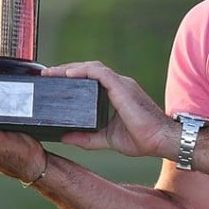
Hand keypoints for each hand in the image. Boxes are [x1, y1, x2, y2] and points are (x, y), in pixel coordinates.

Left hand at [42, 61, 174, 158]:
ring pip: (92, 68)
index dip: (72, 77)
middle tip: (46, 75)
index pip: (91, 78)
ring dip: (70, 68)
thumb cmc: (142, 138)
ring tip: (52, 73)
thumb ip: (87, 138)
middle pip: (89, 70)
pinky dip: (83, 71)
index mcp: (117, 93)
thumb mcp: (107, 139)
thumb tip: (65, 137)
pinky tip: (68, 74)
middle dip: (66, 70)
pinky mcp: (123, 87)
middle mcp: (119, 85)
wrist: (161, 140)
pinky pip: (99, 73)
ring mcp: (122, 84)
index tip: (54, 81)